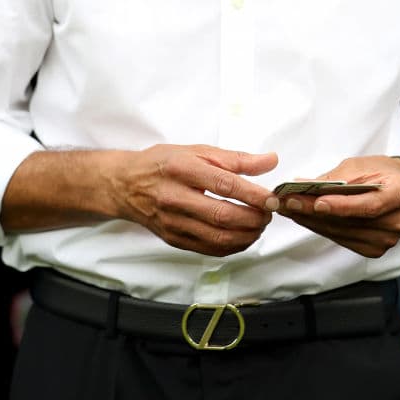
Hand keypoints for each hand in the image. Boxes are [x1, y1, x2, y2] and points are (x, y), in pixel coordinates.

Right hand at [116, 144, 278, 256]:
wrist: (126, 185)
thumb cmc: (163, 164)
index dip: (253, 194)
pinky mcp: (174, 239)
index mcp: (182, 169)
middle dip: (254, 218)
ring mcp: (173, 222)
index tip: (273, 198)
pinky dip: (233, 246)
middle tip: (269, 213)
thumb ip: (236, 158)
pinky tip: (243, 236)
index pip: (224, 184)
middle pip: (222, 215)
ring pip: (218, 238)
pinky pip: (209, 249)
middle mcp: (175, 197)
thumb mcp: (197, 150)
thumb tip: (270, 161)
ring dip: (247, 235)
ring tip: (259, 224)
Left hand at [275, 155, 399, 257]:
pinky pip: (342, 239)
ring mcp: (387, 239)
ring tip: (289, 208)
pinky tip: (305, 218)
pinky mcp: (374, 249)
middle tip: (287, 202)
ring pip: (342, 233)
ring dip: (312, 221)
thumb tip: (303, 186)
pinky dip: (321, 228)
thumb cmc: (381, 172)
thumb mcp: (360, 166)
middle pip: (351, 222)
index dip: (343, 206)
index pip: (370, 205)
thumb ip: (335, 178)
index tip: (316, 203)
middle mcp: (398, 220)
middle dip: (314, 212)